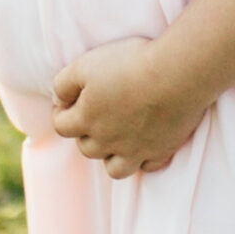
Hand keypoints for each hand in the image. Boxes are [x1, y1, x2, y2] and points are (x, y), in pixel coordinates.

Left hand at [50, 38, 208, 178]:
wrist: (176, 74)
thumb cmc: (129, 64)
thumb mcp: (84, 64)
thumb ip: (63, 84)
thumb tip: (58, 99)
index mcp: (87, 120)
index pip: (61, 127)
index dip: (62, 112)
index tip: (70, 100)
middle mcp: (107, 141)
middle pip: (87, 148)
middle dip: (87, 133)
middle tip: (99, 113)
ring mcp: (136, 150)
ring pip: (114, 168)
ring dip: (112, 155)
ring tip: (119, 136)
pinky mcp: (162, 150)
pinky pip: (148, 166)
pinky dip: (145, 158)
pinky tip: (147, 142)